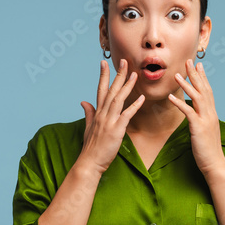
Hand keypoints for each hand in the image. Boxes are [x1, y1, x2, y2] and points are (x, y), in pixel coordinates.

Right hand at [77, 59, 144, 175]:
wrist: (89, 162)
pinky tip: (141, 97)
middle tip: (125, 62)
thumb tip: (83, 102)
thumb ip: (88, 113)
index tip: (104, 63)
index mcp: (97, 113)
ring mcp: (109, 121)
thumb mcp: (88, 127)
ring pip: (118, 99)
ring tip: (135, 74)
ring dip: (127, 86)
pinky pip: (126, 115)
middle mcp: (102, 114)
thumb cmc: (91, 147)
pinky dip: (134, 105)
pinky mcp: (116, 130)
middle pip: (111, 90)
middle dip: (118, 75)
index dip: (103, 76)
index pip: (100, 90)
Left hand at [168, 59, 224, 175]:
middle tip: (188, 61)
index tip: (197, 66)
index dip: (203, 78)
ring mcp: (206, 120)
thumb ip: (202, 121)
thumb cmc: (208, 150)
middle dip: (195, 75)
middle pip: (203, 89)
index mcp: (212, 114)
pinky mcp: (198, 128)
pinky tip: (170, 97)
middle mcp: (210, 114)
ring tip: (177, 74)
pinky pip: (188, 112)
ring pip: (197, 97)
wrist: (215, 164)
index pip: (208, 91)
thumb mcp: (206, 132)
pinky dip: (179, 103)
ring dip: (187, 84)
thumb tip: (197, 116)